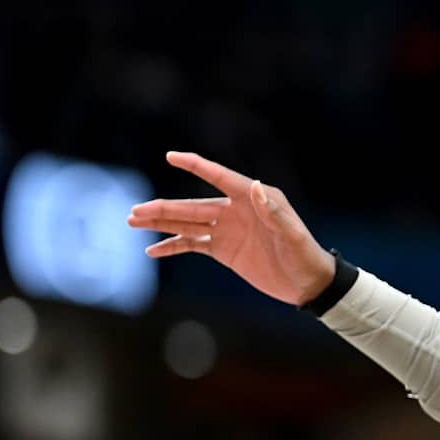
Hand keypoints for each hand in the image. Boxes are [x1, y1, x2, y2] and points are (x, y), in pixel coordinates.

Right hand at [127, 151, 335, 306]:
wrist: (307, 283)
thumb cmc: (305, 255)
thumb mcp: (292, 234)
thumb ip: (274, 213)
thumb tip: (254, 185)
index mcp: (253, 199)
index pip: (219, 177)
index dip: (195, 166)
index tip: (171, 156)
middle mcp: (235, 211)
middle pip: (192, 206)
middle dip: (163, 208)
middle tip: (135, 211)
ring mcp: (227, 230)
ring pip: (187, 223)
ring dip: (160, 222)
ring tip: (132, 221)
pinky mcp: (223, 250)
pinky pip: (192, 244)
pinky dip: (172, 246)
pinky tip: (152, 250)